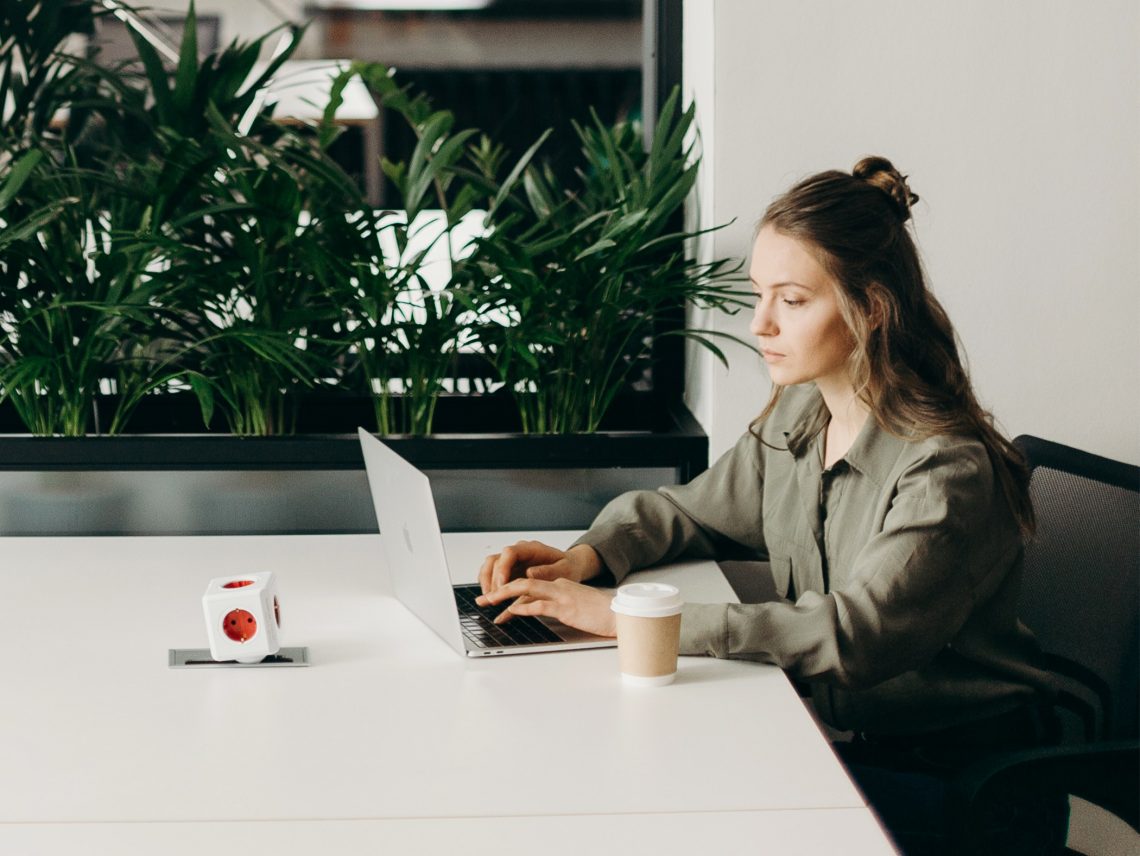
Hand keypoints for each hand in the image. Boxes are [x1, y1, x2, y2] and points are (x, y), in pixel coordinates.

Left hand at [476, 577, 616, 637]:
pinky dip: (523, 607)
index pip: (529, 583)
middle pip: (523, 582)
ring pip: (526, 589)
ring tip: (490, 602)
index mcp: (560, 584)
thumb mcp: (576, 605)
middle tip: (484, 598)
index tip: (496, 597)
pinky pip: (539, 604)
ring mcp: (561, 595)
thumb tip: (543, 611)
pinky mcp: (566, 607)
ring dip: (505, 595)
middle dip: (500, 589)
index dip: (510, 589)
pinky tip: (511, 611)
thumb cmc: (600, 613)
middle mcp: (558, 586)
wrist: (619, 614)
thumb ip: (560, 604)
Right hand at [477, 541, 601, 595]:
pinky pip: (492, 575)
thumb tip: (530, 573)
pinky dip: (488, 586)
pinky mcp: (510, 571)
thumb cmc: (567, 567)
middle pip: (495, 560)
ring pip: (490, 566)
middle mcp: (518, 552)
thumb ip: (548, 571)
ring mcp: (512, 561)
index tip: (502, 585)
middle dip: (492, 580)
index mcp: (531, 548)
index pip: (509, 553)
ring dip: (486, 583)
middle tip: (493, 598)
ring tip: (488, 600)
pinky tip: (489, 598)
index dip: (503, 568)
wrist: (569, 567)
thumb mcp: (564, 570)